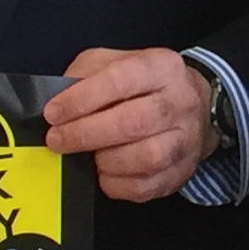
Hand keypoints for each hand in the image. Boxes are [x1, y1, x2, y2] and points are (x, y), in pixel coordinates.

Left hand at [45, 46, 215, 201]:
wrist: (195, 107)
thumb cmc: (144, 86)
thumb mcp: (113, 63)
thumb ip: (84, 77)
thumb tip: (56, 104)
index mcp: (161, 67)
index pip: (119, 81)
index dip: (81, 100)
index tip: (53, 114)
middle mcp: (181, 101)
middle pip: (134, 122)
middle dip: (86, 134)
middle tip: (58, 141)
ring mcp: (186, 139)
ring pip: (146, 157)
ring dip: (105, 161)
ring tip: (88, 156)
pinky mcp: (182, 170)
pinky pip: (146, 186)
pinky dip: (117, 184)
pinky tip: (105, 173)